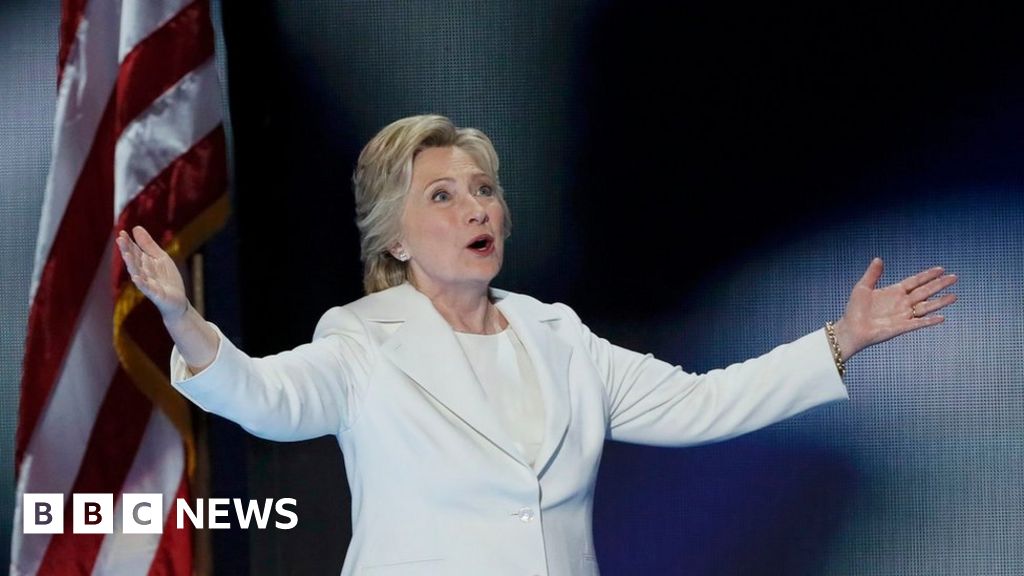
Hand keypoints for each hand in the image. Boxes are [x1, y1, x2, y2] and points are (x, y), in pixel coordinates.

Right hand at [116, 226, 188, 320]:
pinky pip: (146, 288)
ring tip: (126, 254)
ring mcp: (148, 284)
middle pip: (133, 260)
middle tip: (120, 239)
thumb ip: (148, 244)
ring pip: (137, 273)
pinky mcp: (155, 294)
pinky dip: (141, 283)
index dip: (128, 242)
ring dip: (131, 264)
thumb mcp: (160, 257)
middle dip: (127, 250)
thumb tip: (136, 228)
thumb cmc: (167, 279)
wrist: (177, 301)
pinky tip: (135, 277)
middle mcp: (143, 273)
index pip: (134, 251)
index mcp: (144, 263)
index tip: (121, 233)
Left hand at [833, 258, 956, 357]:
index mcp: (894, 292)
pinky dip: (930, 321)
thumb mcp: (862, 288)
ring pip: (926, 307)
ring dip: (940, 302)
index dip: (928, 275)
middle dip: (940, 284)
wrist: (851, 329)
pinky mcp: (902, 327)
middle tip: (955, 277)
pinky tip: (941, 317)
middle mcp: (902, 302)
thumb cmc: (854, 310)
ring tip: (954, 296)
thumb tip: (879, 259)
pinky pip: (919, 323)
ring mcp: (904, 315)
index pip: (915, 281)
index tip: (941, 269)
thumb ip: (872, 274)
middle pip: (925, 291)